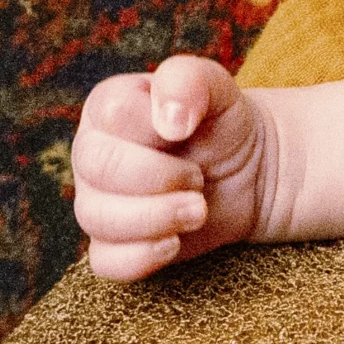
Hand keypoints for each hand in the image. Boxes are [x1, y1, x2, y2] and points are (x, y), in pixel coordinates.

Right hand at [70, 54, 270, 281]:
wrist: (250, 171)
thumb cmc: (222, 123)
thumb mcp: (217, 86)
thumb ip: (188, 81)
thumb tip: (169, 120)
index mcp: (107, 109)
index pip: (111, 116)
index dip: (156, 129)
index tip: (188, 132)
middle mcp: (93, 155)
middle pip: (98, 169)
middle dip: (159, 177)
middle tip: (199, 178)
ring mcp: (99, 201)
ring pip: (96, 218)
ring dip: (156, 217)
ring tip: (198, 209)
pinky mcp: (117, 244)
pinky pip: (106, 262)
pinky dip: (141, 257)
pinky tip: (174, 242)